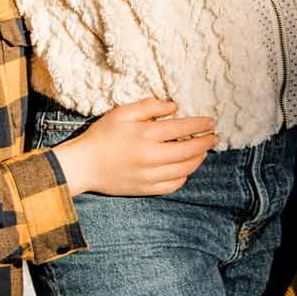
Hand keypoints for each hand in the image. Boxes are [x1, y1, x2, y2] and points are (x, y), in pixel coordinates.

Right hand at [53, 98, 215, 196]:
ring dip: (198, 159)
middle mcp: (151, 156)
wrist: (83, 165)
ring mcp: (149, 175)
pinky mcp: (146, 189)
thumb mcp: (122, 112)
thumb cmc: (102, 135)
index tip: (211, 122)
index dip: (200, 125)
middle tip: (213, 137)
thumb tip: (174, 107)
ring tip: (202, 151)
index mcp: (145, 134)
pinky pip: (173, 185)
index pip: (182, 129)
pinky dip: (184, 176)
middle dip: (206, 143)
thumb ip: (149, 106)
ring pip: (184, 169)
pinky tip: (185, 168)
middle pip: (189, 151)